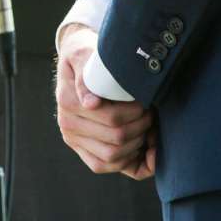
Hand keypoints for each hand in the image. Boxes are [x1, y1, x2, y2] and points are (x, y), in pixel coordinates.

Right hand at [55, 22, 154, 177]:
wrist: (77, 63)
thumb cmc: (87, 56)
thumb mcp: (83, 54)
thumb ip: (85, 76)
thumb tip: (90, 103)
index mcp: (68, 102)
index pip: (111, 118)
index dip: (136, 113)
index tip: (147, 101)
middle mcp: (68, 126)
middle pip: (115, 139)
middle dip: (141, 127)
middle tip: (152, 112)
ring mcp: (75, 141)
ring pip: (113, 157)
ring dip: (138, 145)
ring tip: (148, 127)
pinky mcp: (83, 151)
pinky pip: (106, 166)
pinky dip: (130, 163)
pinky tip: (147, 151)